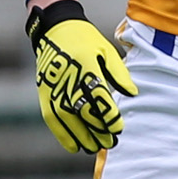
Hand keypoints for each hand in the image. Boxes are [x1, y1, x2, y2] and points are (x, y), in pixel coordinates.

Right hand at [26, 0, 136, 153]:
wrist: (54, 30)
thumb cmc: (87, 41)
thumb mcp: (107, 51)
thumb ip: (119, 73)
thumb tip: (133, 93)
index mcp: (86, 68)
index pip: (99, 97)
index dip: (109, 115)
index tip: (119, 127)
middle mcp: (68, 80)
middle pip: (84, 112)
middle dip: (99, 130)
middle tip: (112, 142)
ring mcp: (53, 88)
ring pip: (68, 119)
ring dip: (82, 136)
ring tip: (95, 148)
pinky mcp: (44, 94)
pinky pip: (52, 119)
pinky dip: (62, 134)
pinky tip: (74, 146)